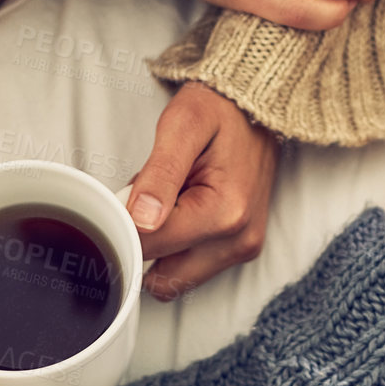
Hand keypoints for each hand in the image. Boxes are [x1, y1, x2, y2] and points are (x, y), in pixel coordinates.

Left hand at [127, 83, 279, 299]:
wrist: (257, 106)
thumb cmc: (220, 109)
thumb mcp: (183, 125)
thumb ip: (159, 173)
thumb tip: (141, 219)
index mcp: (224, 213)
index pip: (149, 247)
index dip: (127, 222)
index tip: (130, 195)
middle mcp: (238, 241)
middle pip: (162, 277)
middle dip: (146, 244)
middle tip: (150, 202)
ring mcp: (242, 250)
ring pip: (175, 280)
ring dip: (162, 250)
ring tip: (171, 204)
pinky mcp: (242, 251)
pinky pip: (191, 271)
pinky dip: (179, 248)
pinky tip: (185, 213)